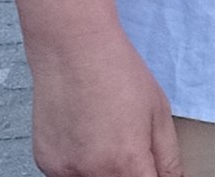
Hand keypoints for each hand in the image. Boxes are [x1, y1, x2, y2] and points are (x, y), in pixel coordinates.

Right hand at [26, 31, 181, 176]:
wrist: (73, 50)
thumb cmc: (117, 73)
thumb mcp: (159, 113)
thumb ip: (168, 158)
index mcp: (126, 163)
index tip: (149, 167)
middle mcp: (92, 173)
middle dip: (127, 173)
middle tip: (127, 144)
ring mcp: (64, 170)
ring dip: (102, 171)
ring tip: (105, 138)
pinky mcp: (46, 162)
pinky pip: (68, 175)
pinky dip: (79, 164)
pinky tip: (85, 135)